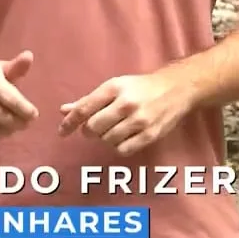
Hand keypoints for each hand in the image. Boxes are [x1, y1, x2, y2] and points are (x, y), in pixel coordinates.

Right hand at [0, 51, 37, 144]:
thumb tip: (29, 56)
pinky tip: (0, 131)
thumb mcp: (1, 68)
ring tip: (14, 126)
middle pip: (1, 116)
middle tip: (26, 123)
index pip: (8, 97)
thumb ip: (17, 66)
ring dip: (8, 131)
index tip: (34, 114)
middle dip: (18, 122)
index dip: (23, 108)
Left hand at [58, 69, 198, 154]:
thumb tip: (63, 111)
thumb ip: (88, 100)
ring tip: (115, 129)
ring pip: (107, 140)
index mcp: (114, 88)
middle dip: (89, 131)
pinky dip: (119, 147)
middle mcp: (126, 103)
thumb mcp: (114, 87)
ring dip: (106, 138)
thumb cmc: (140, 87)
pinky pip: (123, 150)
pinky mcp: (150, 135)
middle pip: (93, 128)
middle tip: (95, 128)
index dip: (69, 123)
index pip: (84, 109)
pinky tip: (124, 138)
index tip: (62, 132)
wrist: (176, 89)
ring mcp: (139, 120)